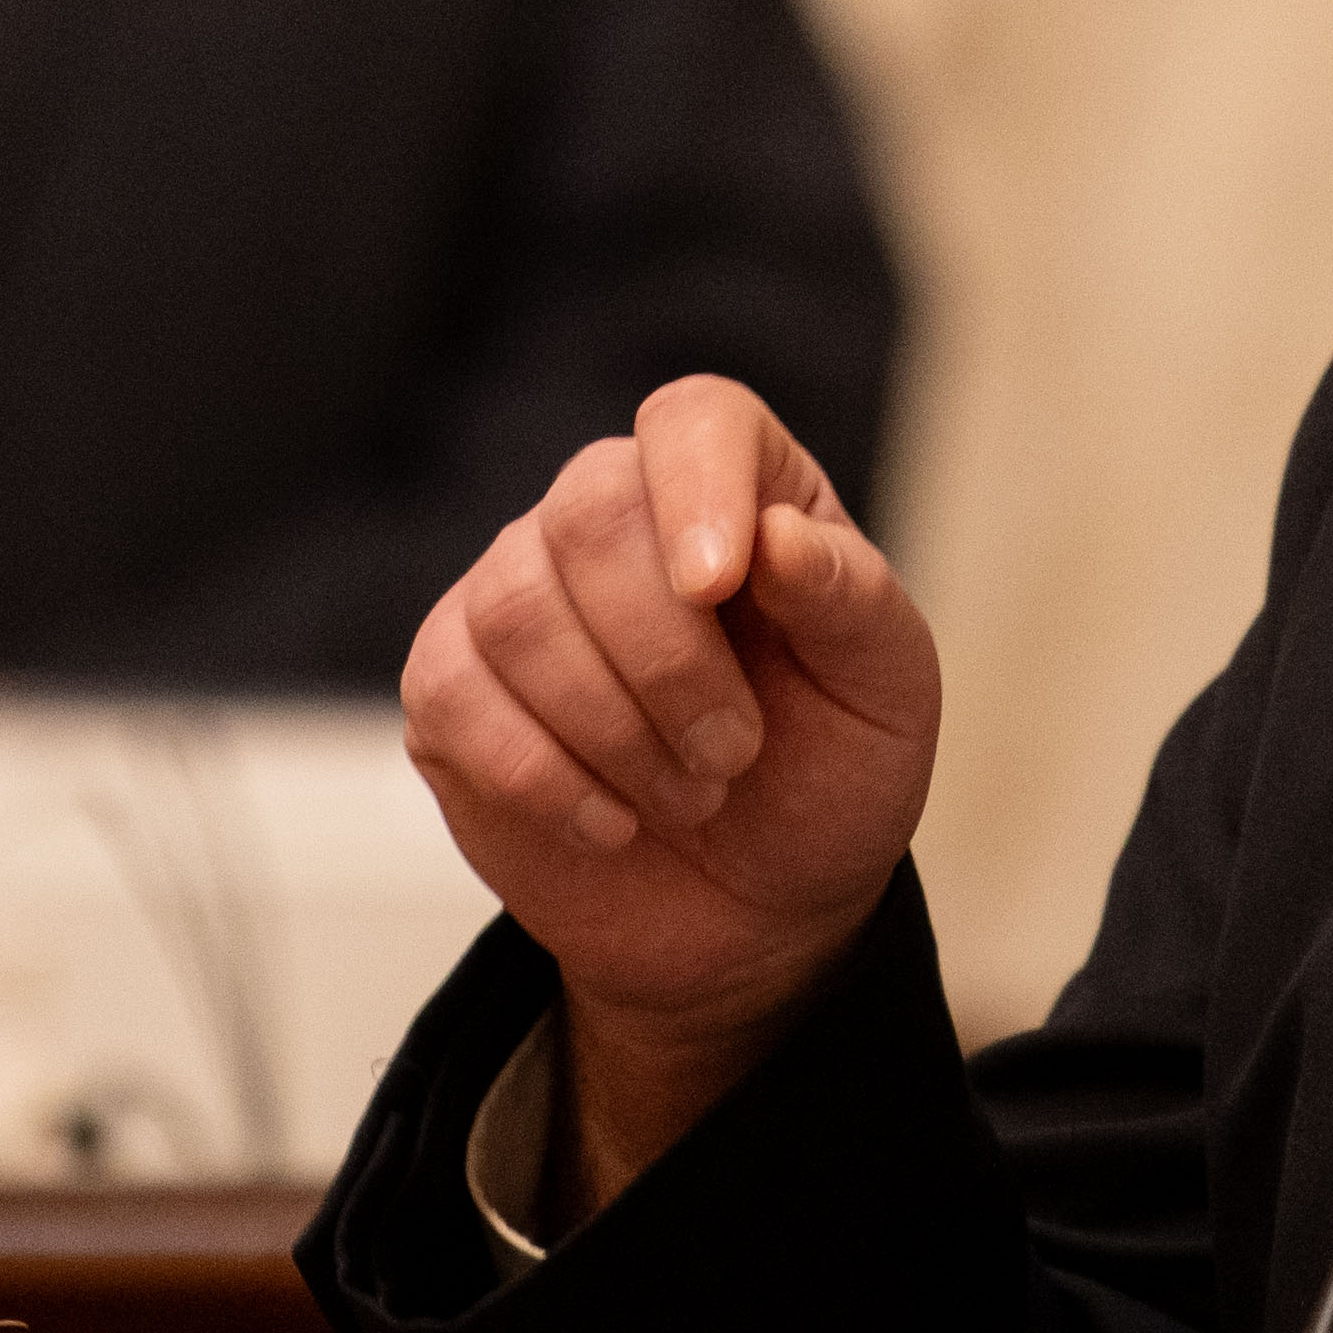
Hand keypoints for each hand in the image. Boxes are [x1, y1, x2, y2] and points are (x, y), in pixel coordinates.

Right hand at [393, 376, 938, 1211]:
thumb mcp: (883, 694)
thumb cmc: (827, 773)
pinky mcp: (450, 684)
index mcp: (734, 487)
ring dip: (617, 732)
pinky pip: (459, 699)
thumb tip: (778, 536)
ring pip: (520, 614)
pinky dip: (548, 780)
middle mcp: (609, 516)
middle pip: (589, 516)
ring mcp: (516, 593)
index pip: (692, 421)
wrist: (755, 911)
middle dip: (667, 659)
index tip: (720, 587)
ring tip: (691, 798)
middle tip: (735, 756)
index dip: (697, 486)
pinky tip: (614, 824)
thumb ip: (847, 600)